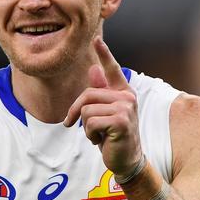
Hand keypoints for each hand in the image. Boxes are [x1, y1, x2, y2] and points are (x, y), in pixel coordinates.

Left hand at [64, 37, 141, 175]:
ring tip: (98, 135)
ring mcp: (126, 108)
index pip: (112, 70)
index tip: (96, 39)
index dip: (104, 54)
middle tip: (72, 124)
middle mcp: (127, 97)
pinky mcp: (121, 121)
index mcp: (123, 92)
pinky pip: (90, 122)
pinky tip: (101, 141)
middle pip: (88, 94)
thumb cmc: (113, 137)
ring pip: (87, 110)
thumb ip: (100, 93)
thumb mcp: (104, 114)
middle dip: (76, 112)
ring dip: (86, 128)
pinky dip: (90, 135)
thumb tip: (93, 68)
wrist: (126, 159)